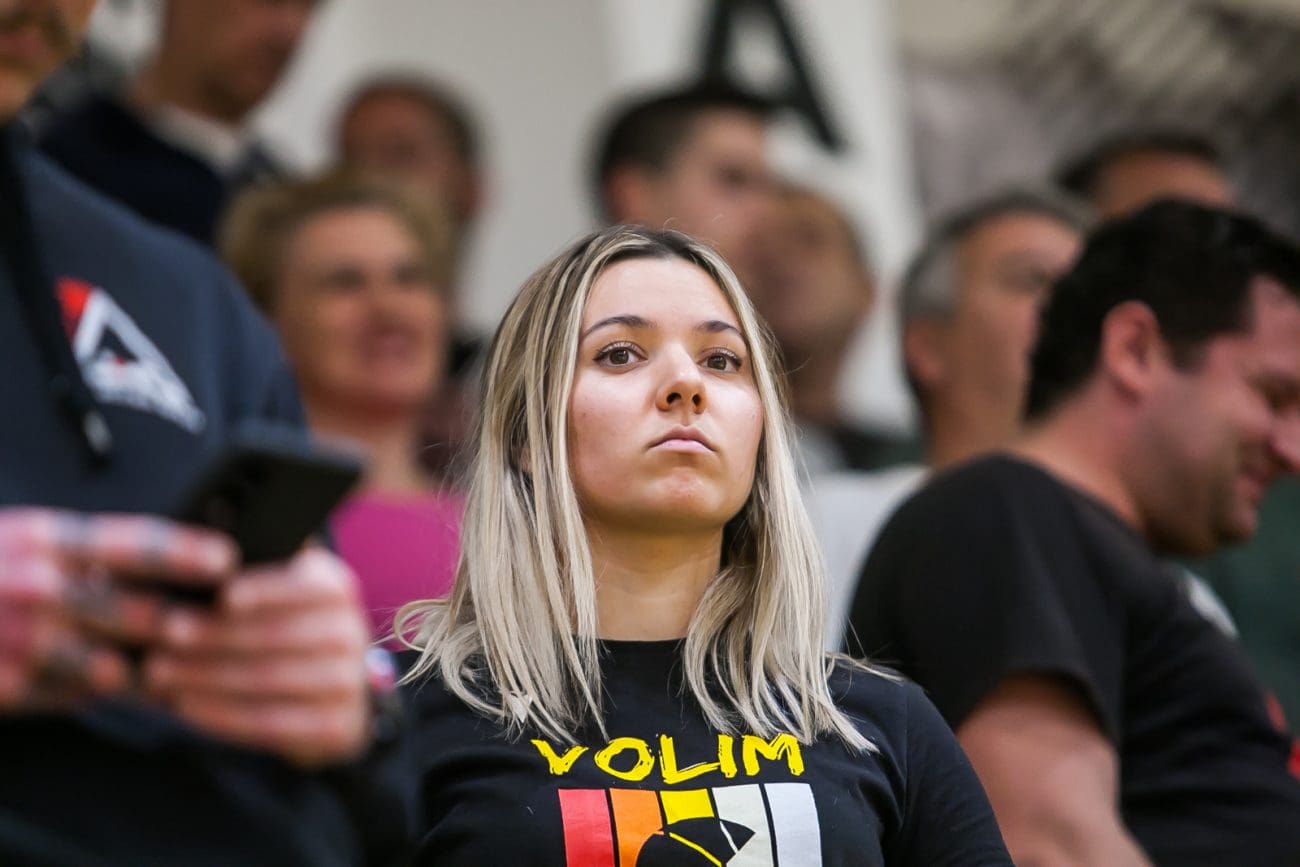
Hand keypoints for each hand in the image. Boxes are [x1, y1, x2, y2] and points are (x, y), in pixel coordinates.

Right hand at [0, 508, 234, 709]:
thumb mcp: (20, 541)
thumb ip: (79, 550)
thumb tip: (151, 561)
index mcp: (44, 539)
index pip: (134, 544)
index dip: (188, 553)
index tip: (228, 560)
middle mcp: (39, 587)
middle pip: (141, 613)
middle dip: (189, 628)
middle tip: (227, 634)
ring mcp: (24, 640)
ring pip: (118, 668)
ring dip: (155, 675)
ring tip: (189, 679)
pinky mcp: (10, 685)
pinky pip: (77, 697)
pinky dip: (103, 696)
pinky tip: (126, 696)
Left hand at [144, 547, 371, 766]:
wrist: (326, 691)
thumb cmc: (279, 626)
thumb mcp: (277, 587)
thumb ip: (252, 566)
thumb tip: (203, 546)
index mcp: (336, 589)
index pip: (304, 586)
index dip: (265, 590)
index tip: (222, 596)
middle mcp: (351, 633)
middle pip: (279, 635)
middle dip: (216, 636)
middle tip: (165, 635)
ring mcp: (349, 682)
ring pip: (269, 679)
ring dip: (208, 676)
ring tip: (161, 672)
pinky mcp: (336, 726)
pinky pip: (272, 722)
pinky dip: (223, 714)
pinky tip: (187, 704)